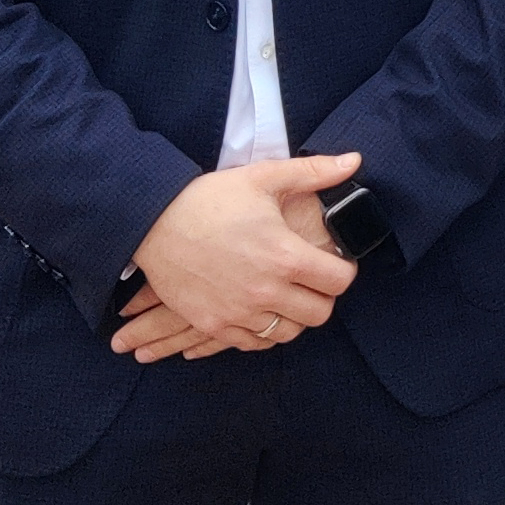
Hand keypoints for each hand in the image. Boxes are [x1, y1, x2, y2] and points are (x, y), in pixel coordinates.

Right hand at [108, 153, 362, 362]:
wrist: (150, 222)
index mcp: (285, 256)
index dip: (343, 271)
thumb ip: (313, 172)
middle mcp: (266, 291)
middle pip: (320, 314)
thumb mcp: (263, 177)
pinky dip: (262, 332)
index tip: (333, 263)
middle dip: (322, 297)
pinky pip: (253, 344)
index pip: (340, 282)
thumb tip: (354, 161)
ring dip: (293, 316)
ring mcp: (238, 312)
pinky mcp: (213, 324)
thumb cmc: (208, 198)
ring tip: (286, 295)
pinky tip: (259, 310)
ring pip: (289, 333)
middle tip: (312, 281)